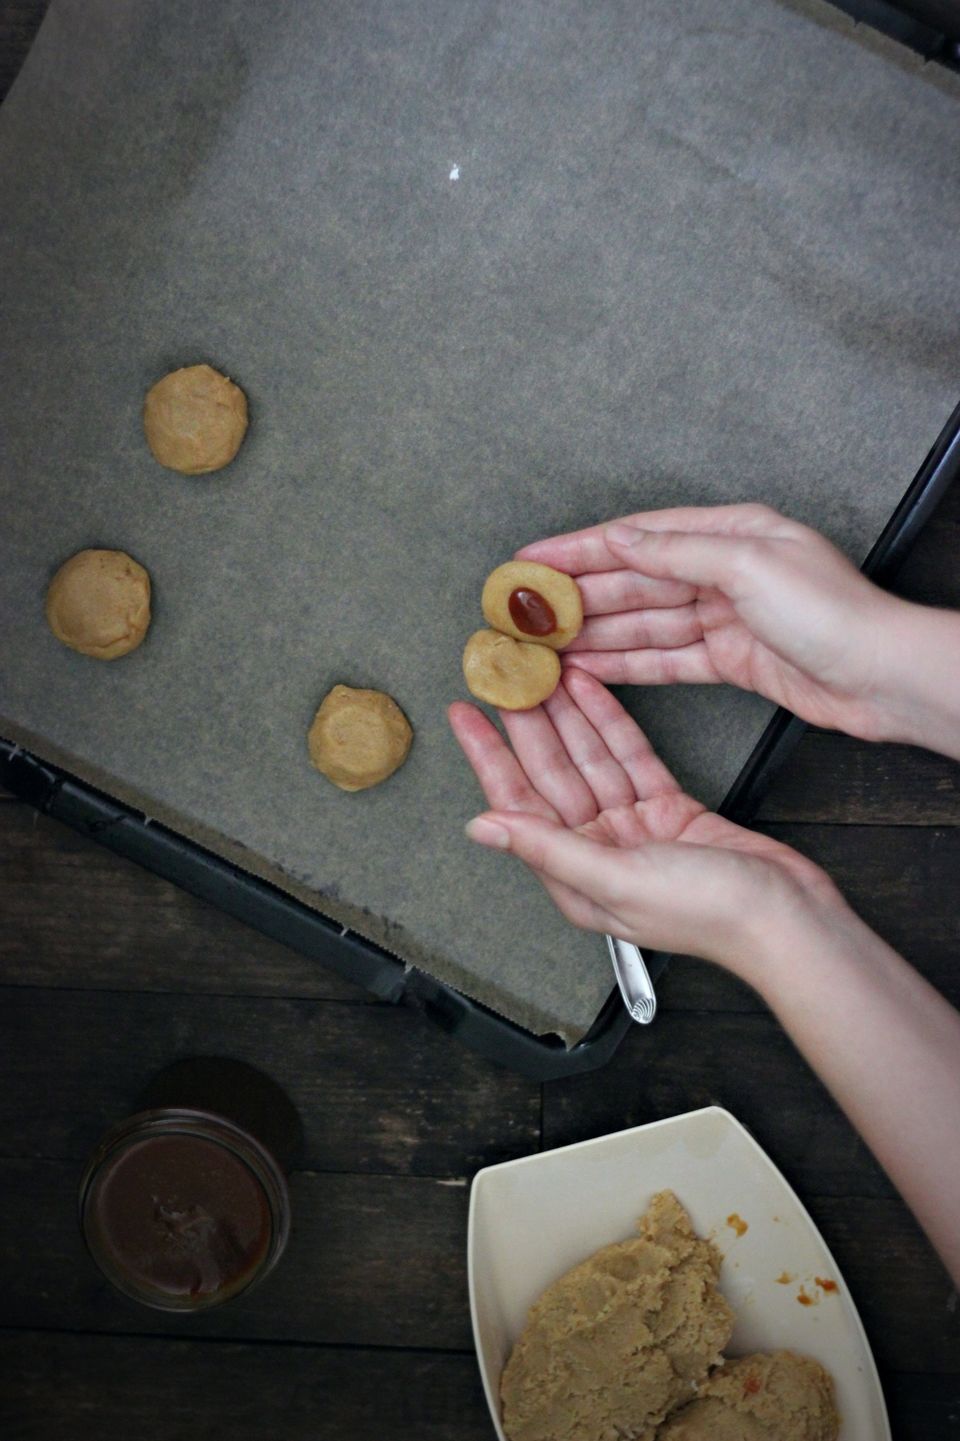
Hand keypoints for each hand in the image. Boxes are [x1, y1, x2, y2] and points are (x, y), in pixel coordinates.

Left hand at [448, 667, 840, 976]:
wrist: (786, 918)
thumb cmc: (709, 914)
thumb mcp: (616, 878)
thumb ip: (548, 849)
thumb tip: (481, 828)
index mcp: (573, 877)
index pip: (516, 804)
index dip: (488, 756)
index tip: (464, 714)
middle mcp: (597, 852)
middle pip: (550, 775)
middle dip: (525, 724)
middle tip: (503, 675)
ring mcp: (633, 829)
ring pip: (589, 760)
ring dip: (565, 716)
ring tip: (542, 671)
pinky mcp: (670, 809)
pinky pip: (630, 758)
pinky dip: (610, 724)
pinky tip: (590, 692)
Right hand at [517, 502, 901, 741]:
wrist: (881, 676)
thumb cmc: (833, 613)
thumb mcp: (749, 566)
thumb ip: (677, 552)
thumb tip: (619, 540)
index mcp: (731, 533)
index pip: (639, 536)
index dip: (580, 547)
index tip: (531, 559)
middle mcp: (724, 571)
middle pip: (636, 580)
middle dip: (579, 595)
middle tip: (527, 611)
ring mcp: (726, 617)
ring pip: (645, 622)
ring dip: (595, 632)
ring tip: (546, 645)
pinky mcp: (731, 660)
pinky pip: (666, 658)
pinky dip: (627, 663)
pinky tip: (590, 668)